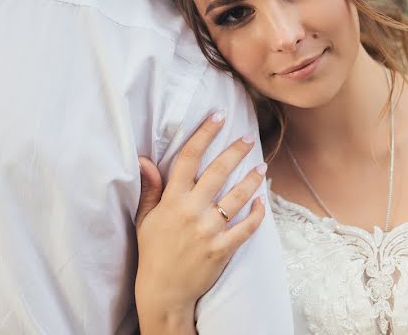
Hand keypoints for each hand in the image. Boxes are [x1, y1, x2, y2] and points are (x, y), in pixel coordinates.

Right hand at [134, 112, 267, 332]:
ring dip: (252, 178)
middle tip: (248, 137)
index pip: (189, 158)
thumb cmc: (153, 252)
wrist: (163, 292)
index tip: (217, 116)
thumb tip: (144, 159)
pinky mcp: (223, 248)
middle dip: (235, 150)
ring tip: (261, 165)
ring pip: (237, 196)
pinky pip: (247, 227)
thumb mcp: (145, 218)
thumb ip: (150, 188)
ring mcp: (209, 230)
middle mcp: (192, 211)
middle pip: (218, 171)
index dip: (204, 134)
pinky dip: (258, 213)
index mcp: (172, 200)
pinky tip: (263, 200)